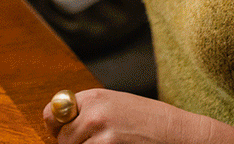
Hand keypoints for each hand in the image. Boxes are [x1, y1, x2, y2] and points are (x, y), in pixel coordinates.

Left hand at [42, 89, 233, 143]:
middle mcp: (93, 112)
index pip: (53, 113)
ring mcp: (101, 133)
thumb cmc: (150, 122)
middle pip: (61, 137)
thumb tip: (58, 120)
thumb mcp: (117, 105)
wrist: (181, 134)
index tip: (64, 135)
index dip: (57, 128)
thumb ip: (89, 110)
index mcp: (93, 96)